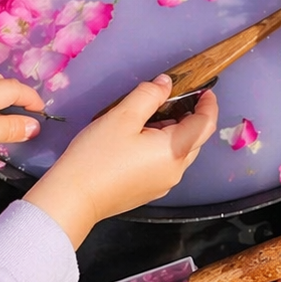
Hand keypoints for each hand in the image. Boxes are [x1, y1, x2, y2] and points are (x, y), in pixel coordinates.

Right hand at [24, 75, 216, 247]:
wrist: (72, 198)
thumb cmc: (96, 157)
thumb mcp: (123, 116)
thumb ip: (149, 95)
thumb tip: (166, 83)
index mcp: (176, 150)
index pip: (206, 124)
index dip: (209, 104)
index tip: (203, 90)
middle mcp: (176, 170)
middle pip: (195, 138)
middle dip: (188, 116)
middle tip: (166, 100)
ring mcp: (163, 183)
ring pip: (179, 151)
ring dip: (172, 132)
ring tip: (145, 119)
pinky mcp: (149, 191)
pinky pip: (165, 163)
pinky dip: (160, 147)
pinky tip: (137, 140)